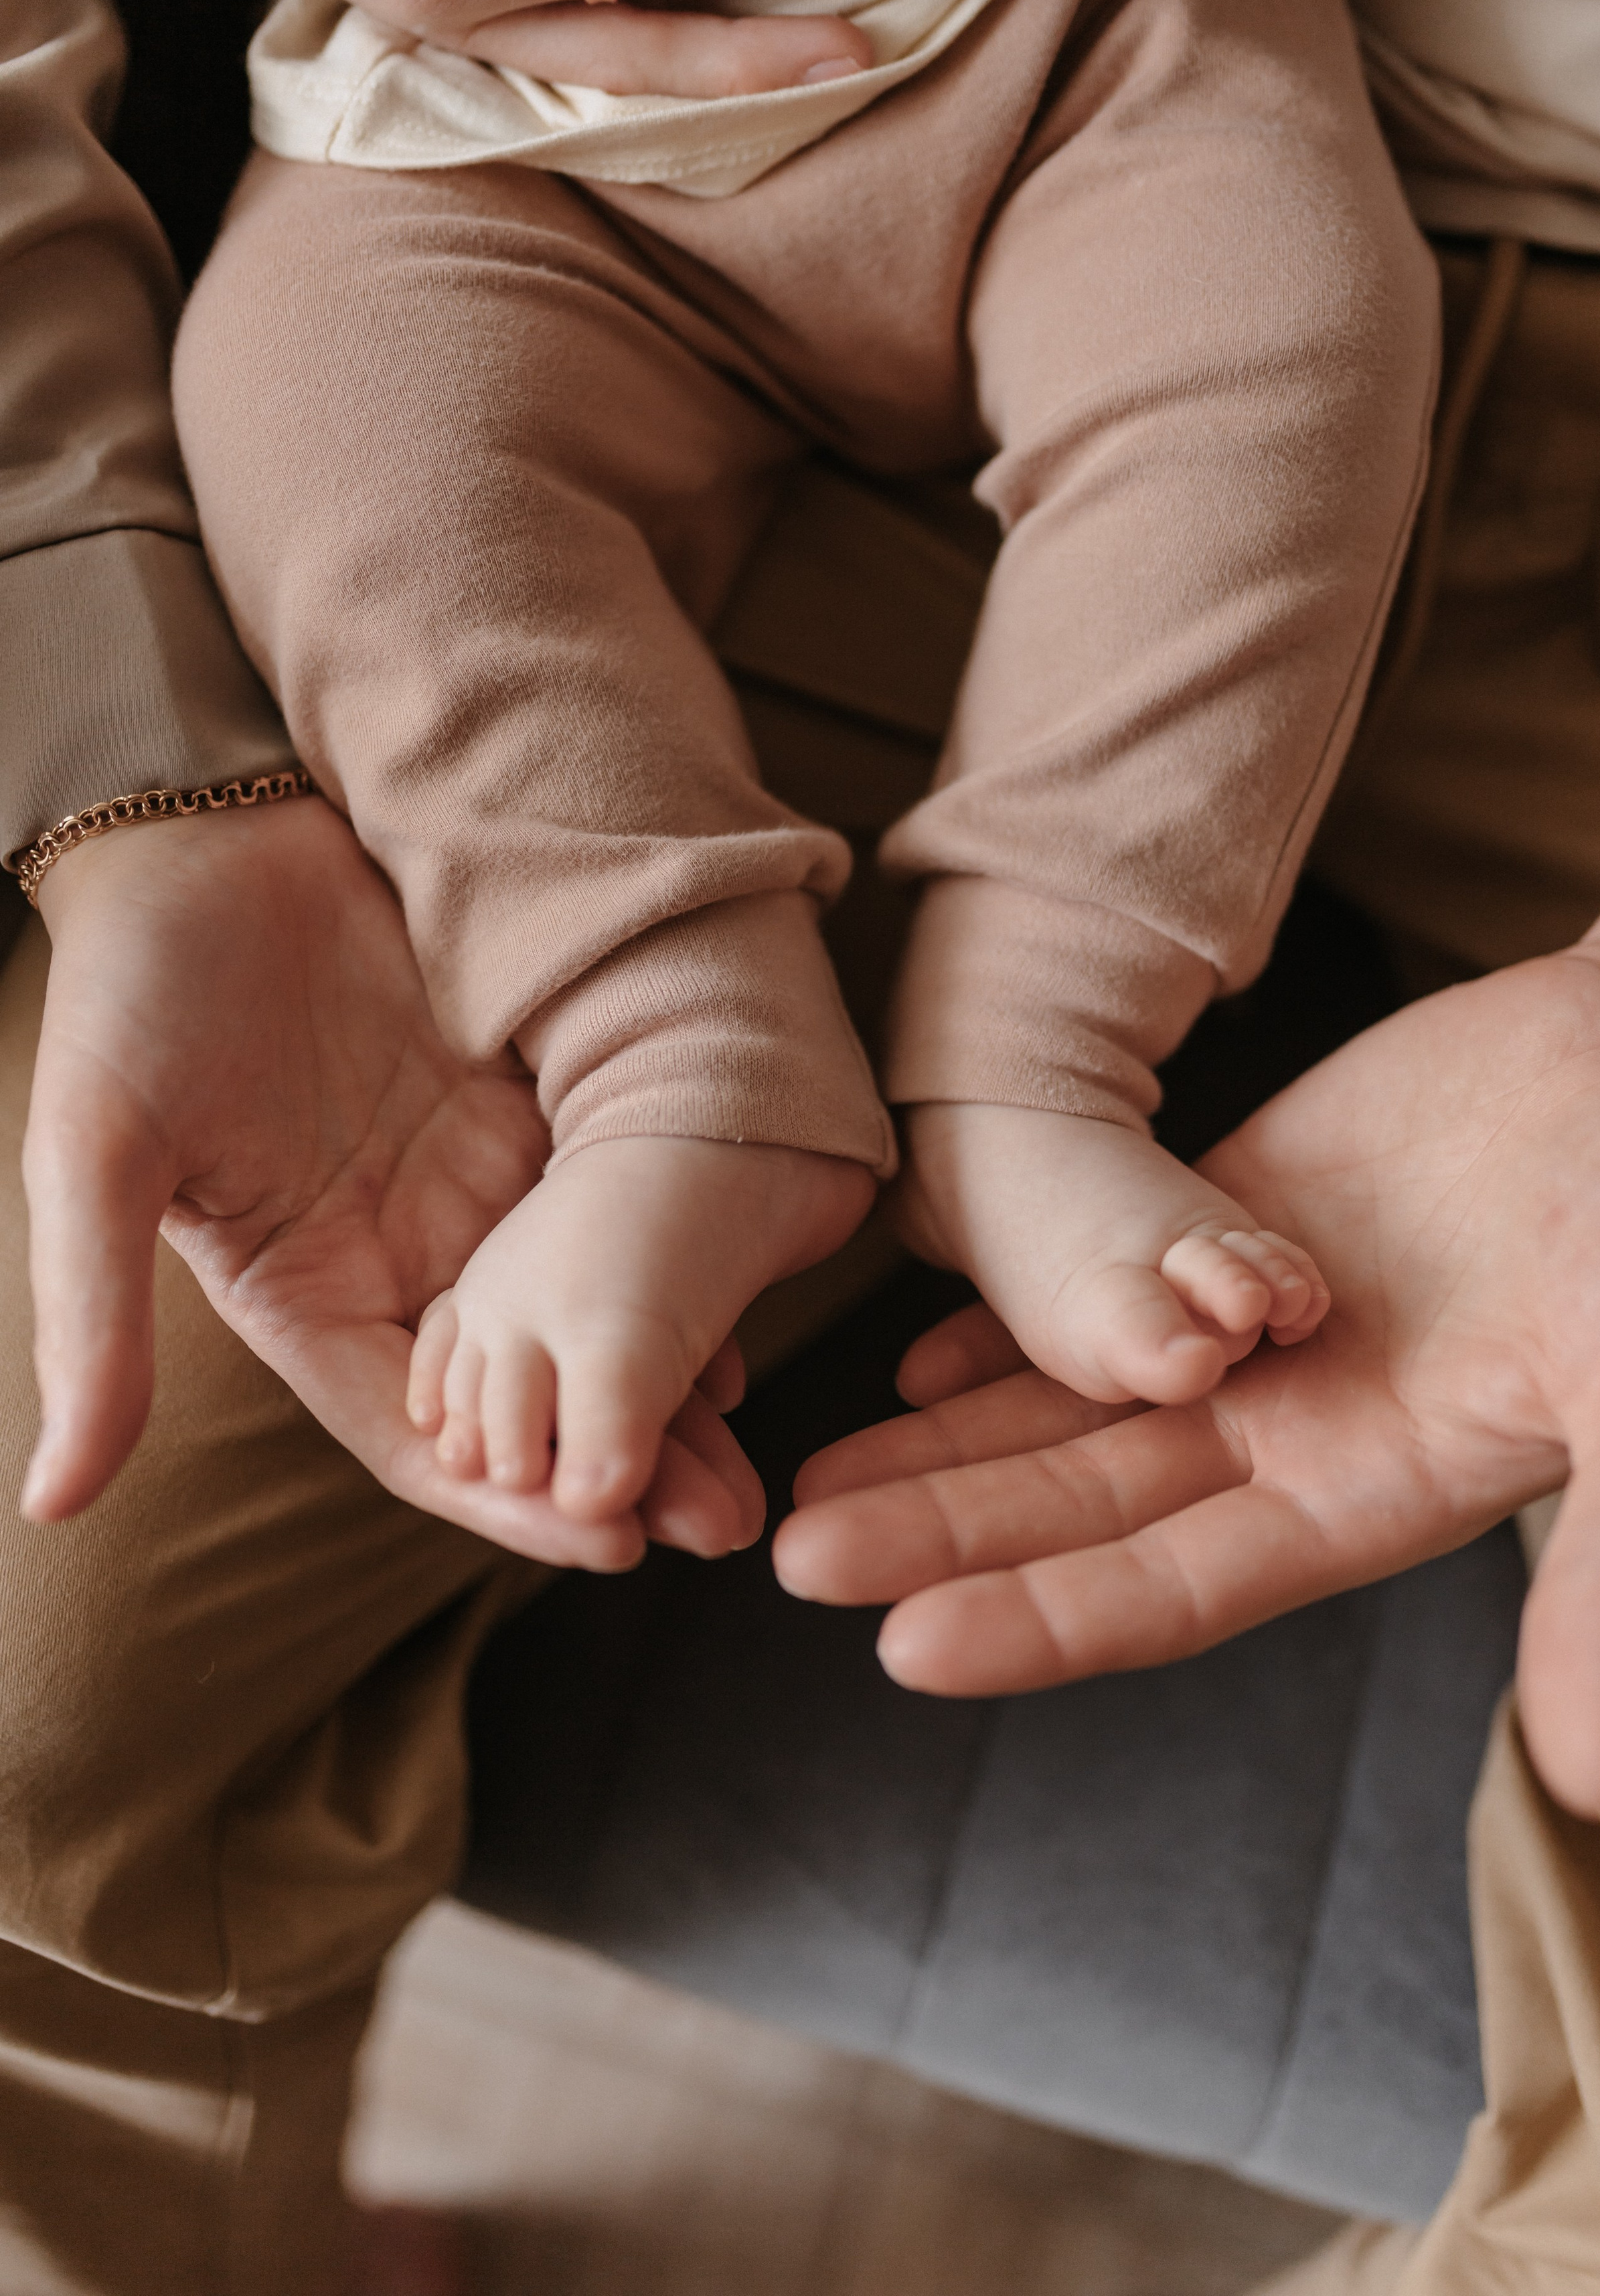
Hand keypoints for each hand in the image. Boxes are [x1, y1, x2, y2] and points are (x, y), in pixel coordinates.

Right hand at [22, 795, 764, 1565]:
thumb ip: (96, 1324)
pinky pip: (615, 1195)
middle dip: (624, 1463)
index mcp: (307, 1297)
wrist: (206, 827)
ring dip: (666, 1374)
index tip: (615, 1544)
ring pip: (589, 1311)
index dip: (512, 1503)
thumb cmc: (130, 986)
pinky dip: (673, 1250)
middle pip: (532, 1396)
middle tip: (731, 1517)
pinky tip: (746, 1281)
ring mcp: (475, 1178)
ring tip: (757, 1434)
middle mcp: (403, 1256)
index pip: (424, 1437)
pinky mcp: (527, 1098)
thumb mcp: (93, 1154)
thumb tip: (53, 1500)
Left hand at [777, 834, 1599, 1817]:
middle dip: (942, 1533)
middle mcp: (1290, 1431)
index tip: (904, 1649)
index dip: (1043, 1621)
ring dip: (940, 1442)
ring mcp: (1248, 1328)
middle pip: (1079, 1505)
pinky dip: (1000, 1313)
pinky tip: (905, 1350)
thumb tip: (1594, 1782)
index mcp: (1371, 1492)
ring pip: (1064, 1402)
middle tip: (791, 1555)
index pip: (1171, 1586)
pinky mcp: (1229, 1216)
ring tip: (807, 1477)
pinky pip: (1089, 1279)